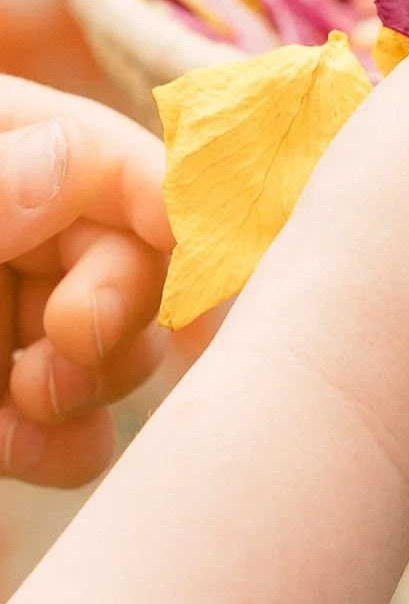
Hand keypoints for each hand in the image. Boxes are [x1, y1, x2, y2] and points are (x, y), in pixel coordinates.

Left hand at [0, 82, 173, 490]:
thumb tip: (69, 155)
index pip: (111, 157)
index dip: (166, 201)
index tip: (196, 253)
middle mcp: (21, 230)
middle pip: (137, 255)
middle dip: (119, 304)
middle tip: (67, 344)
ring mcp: (16, 320)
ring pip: (124, 347)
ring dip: (92, 382)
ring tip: (23, 401)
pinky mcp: (8, 407)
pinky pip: (83, 431)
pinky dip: (64, 447)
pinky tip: (10, 448)